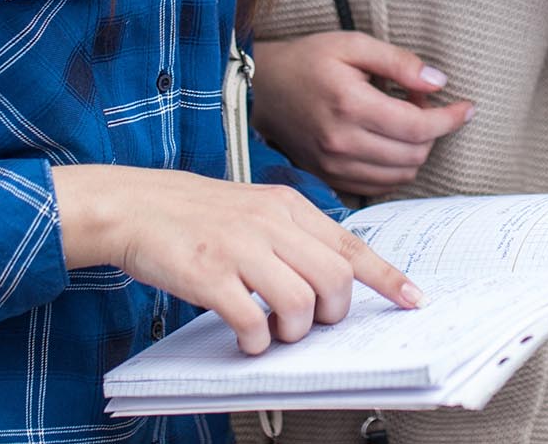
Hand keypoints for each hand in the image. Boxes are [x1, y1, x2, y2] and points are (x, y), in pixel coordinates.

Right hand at [51, 165, 422, 354]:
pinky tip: (244, 337)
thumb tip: (333, 279)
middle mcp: (270, 223)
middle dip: (330, 316)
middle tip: (310, 324)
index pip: (352, 246)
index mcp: (288, 206)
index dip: (387, 278)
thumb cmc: (195, 214)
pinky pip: (252, 322)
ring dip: (293, 332)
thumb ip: (294, 236)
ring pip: (300, 304)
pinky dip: (255, 341)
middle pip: (334, 281)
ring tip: (273, 331)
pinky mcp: (209, 275)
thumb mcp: (255, 209)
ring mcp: (240, 248)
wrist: (135, 205)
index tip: (413, 300)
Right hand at [251, 32, 471, 196]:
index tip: (467, 108)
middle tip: (421, 103)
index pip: (417, 126)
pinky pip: (380, 185)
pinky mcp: (329, 177)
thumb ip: (398, 62)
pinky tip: (391, 142)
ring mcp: (334, 165)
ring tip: (404, 120)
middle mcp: (342, 141)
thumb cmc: (309, 61)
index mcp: (350, 104)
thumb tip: (438, 81)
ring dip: (417, 150)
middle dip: (433, 130)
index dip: (450, 119)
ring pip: (401, 174)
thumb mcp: (353, 44)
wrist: (263, 90)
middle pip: (414, 153)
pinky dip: (397, 167)